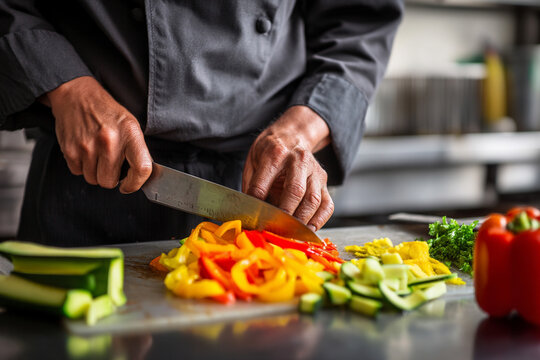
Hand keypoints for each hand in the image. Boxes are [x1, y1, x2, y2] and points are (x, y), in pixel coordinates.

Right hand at [45, 76, 151, 192]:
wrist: (77, 96)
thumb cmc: (106, 112)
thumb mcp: (130, 125)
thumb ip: (137, 151)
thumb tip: (139, 177)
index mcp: (130, 133)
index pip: (141, 168)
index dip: (136, 183)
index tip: (129, 185)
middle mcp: (109, 141)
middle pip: (110, 182)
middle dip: (110, 177)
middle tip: (109, 163)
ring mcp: (87, 146)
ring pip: (93, 180)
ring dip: (95, 172)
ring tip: (96, 153)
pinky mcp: (70, 150)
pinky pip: (77, 173)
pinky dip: (81, 166)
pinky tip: (85, 151)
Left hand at [242, 106, 333, 230]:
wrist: (293, 135)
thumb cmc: (269, 152)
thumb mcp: (253, 161)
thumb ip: (252, 185)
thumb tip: (249, 213)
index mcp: (275, 153)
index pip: (262, 183)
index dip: (256, 204)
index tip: (252, 218)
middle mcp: (298, 160)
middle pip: (294, 191)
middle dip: (283, 214)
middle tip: (274, 229)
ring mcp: (314, 171)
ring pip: (313, 199)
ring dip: (301, 220)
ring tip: (290, 234)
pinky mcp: (324, 181)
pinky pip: (327, 204)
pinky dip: (319, 220)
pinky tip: (308, 229)